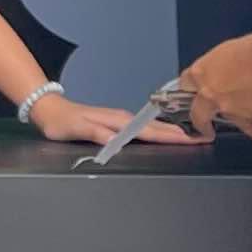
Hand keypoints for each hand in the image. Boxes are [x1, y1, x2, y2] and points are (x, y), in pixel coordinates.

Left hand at [31, 95, 186, 148]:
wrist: (48, 109)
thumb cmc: (61, 122)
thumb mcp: (77, 129)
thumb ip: (97, 134)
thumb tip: (118, 142)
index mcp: (118, 121)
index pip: (151, 132)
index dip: (173, 137)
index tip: (193, 139)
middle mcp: (122, 119)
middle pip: (157, 129)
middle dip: (181, 134)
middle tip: (204, 139)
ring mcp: (120, 120)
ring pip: (151, 128)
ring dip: (171, 133)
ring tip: (191, 138)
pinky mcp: (115, 123)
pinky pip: (142, 129)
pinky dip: (156, 132)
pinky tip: (162, 136)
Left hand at [181, 33, 251, 141]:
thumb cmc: (249, 48)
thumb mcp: (223, 52)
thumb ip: (217, 67)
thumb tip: (222, 72)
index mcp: (200, 75)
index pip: (185, 84)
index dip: (188, 90)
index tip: (189, 95)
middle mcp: (212, 96)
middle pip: (201, 115)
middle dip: (203, 125)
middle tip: (206, 131)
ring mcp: (233, 108)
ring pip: (241, 124)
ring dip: (251, 131)